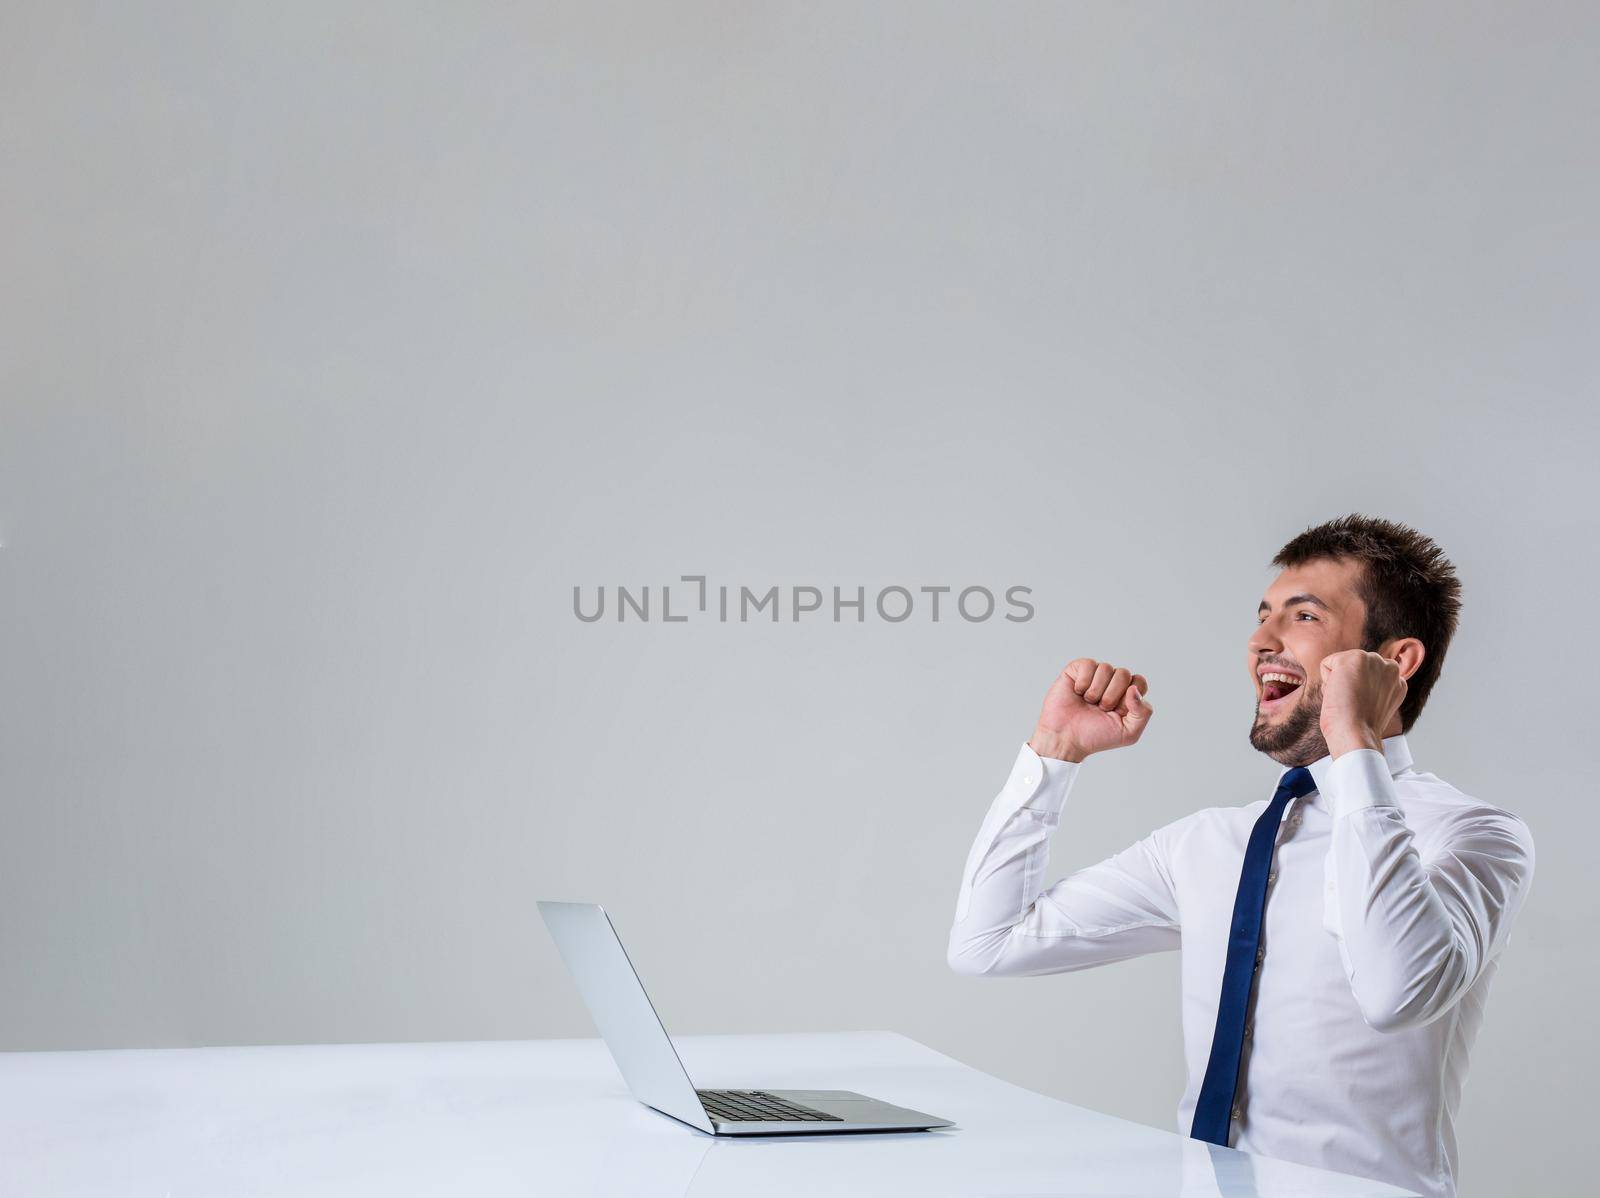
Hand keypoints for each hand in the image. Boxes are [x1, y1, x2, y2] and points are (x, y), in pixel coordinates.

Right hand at [1029, 658, 1152, 761]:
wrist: (1066, 738)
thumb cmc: (1095, 736)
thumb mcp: (1129, 732)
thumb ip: (1143, 712)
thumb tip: (1134, 689)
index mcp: (1126, 695)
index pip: (1139, 682)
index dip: (1130, 697)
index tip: (1118, 712)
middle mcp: (1111, 683)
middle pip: (1124, 673)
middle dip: (1112, 695)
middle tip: (1101, 708)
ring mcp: (1094, 676)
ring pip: (1106, 668)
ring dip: (1096, 691)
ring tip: (1088, 702)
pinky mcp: (1076, 671)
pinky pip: (1088, 664)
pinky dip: (1083, 682)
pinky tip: (1078, 692)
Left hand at [1318, 649, 1405, 755]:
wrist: (1357, 735)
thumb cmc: (1360, 729)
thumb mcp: (1374, 705)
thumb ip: (1372, 689)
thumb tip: (1355, 683)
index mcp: (1397, 680)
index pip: (1366, 675)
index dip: (1358, 692)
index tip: (1363, 708)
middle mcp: (1390, 667)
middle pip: (1353, 668)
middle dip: (1348, 684)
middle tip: (1355, 704)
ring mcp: (1374, 660)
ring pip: (1340, 665)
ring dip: (1337, 682)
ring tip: (1349, 700)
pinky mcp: (1356, 658)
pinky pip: (1326, 664)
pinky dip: (1326, 681)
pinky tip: (1340, 694)